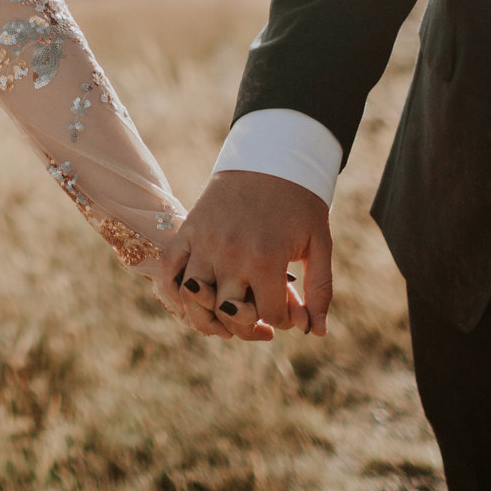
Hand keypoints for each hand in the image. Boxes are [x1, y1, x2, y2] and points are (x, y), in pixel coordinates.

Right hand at [158, 171, 330, 342]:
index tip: (290, 312)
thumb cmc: (300, 202)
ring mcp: (204, 242)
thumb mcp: (320, 244)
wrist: (270, 157)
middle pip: (232, 316)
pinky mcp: (188, 230)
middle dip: (250, 328)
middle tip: (262, 326)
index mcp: (266, 258)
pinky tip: (192, 305)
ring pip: (194, 301)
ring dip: (209, 322)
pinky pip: (170, 270)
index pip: (270, 315)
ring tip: (225, 326)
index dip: (283, 321)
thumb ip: (321, 290)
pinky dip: (174, 294)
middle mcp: (231, 254)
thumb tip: (315, 333)